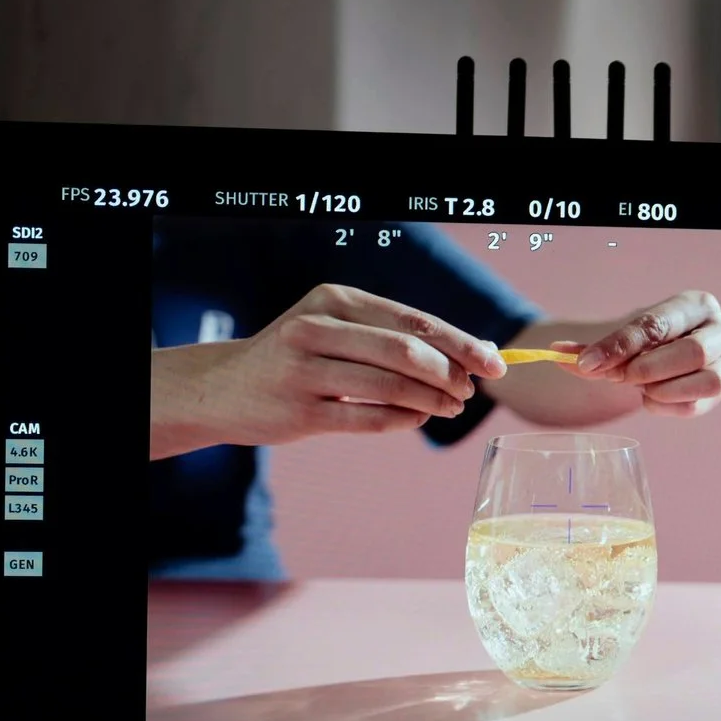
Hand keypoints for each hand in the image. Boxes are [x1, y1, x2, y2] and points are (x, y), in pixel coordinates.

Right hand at [150, 284, 506, 457]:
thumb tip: (477, 350)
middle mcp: (316, 328)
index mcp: (335, 300)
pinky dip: (404, 419)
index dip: (462, 344)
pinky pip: (369, 417)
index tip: (496, 364)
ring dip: (432, 401)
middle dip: (451, 374)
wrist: (224, 388)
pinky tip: (418, 418)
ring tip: (450, 408)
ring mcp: (304, 370)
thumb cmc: (300, 357)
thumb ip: (399, 337)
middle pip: (407, 351)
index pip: (414, 321)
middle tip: (468, 392)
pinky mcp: (299, 411)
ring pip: (391, 385)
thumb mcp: (340, 330)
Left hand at [562, 290, 720, 416]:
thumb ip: (591, 349)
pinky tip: (650, 397)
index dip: (622, 345)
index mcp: (697, 305)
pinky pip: (696, 406)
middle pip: (694, 353)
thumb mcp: (618, 339)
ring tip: (641, 386)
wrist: (661, 355)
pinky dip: (665, 406)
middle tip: (619, 377)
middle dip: (649, 369)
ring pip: (707, 382)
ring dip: (664, 389)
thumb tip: (559, 354)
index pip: (660, 324)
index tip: (587, 362)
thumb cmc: (642, 342)